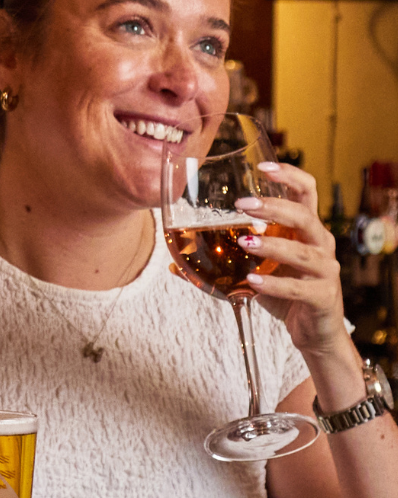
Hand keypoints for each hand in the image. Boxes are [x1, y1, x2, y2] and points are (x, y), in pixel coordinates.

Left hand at [233, 162, 347, 359]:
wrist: (314, 330)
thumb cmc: (285, 291)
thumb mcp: (254, 270)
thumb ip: (221, 262)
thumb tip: (172, 265)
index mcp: (305, 229)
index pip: (307, 191)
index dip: (290, 174)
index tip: (262, 166)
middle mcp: (319, 244)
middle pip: (304, 215)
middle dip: (273, 208)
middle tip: (242, 205)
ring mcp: (325, 270)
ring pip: (303, 251)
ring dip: (273, 245)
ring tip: (245, 243)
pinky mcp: (323, 297)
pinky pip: (299, 288)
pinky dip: (274, 284)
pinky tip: (252, 280)